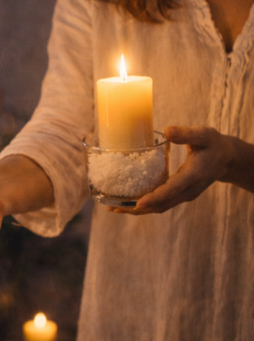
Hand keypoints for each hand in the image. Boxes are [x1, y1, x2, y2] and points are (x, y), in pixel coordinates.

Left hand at [112, 125, 235, 214]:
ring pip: (160, 207)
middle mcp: (188, 190)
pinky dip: (145, 205)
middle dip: (137, 208)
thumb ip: (186, 134)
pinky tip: (128, 202)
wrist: (226, 159)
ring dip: (138, 210)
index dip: (154, 197)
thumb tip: (167, 130)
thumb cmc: (213, 144)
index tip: (137, 203)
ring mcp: (185, 195)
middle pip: (161, 204)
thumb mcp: (203, 135)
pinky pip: (162, 204)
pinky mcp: (181, 195)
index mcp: (193, 175)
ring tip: (114, 208)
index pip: (172, 189)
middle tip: (113, 208)